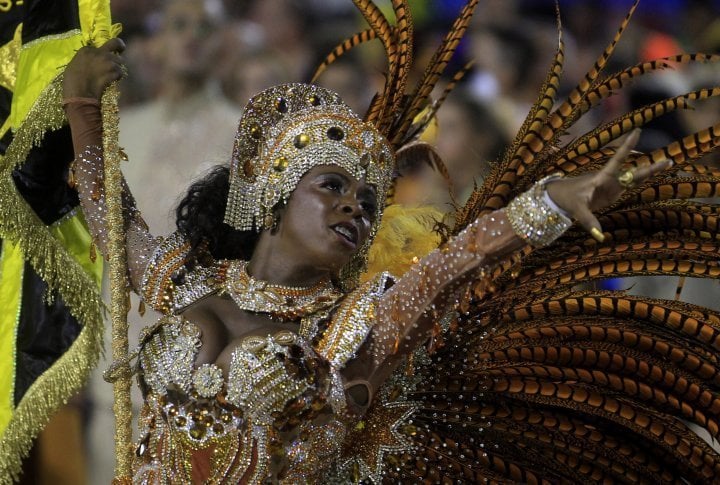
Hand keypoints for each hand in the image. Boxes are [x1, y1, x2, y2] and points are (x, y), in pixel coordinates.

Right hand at [62, 38, 125, 99]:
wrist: (80, 93)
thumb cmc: (72, 81)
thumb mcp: (75, 64)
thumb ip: (86, 59)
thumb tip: (92, 61)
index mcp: (86, 50)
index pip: (101, 45)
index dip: (104, 51)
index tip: (104, 56)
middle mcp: (99, 52)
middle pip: (116, 44)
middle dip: (120, 47)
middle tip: (120, 52)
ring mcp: (108, 62)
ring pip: (120, 61)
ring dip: (117, 66)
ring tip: (111, 74)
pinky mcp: (114, 72)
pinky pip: (120, 72)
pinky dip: (118, 77)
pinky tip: (111, 81)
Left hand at [545, 130, 670, 240]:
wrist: (560, 196)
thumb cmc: (566, 197)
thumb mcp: (576, 209)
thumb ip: (588, 221)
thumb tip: (599, 235)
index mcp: (601, 177)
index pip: (617, 160)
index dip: (626, 147)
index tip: (636, 132)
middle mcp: (609, 179)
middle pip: (633, 172)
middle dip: (650, 167)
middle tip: (669, 160)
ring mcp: (612, 186)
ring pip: (634, 178)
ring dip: (650, 172)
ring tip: (667, 163)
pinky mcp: (612, 193)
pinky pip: (629, 186)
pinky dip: (642, 180)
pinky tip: (653, 174)